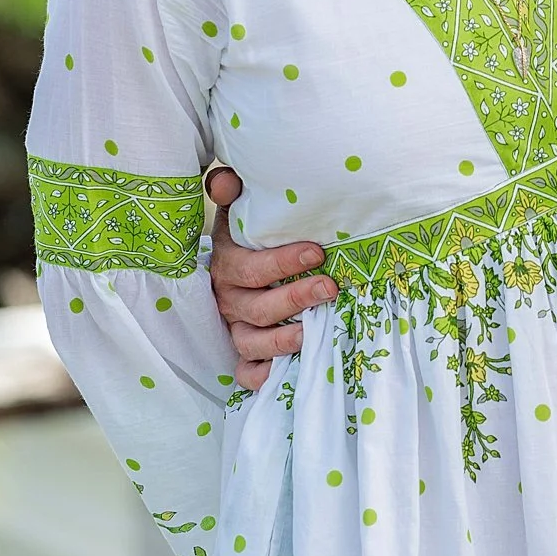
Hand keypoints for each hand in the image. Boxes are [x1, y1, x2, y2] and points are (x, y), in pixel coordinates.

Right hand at [205, 166, 332, 391]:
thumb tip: (227, 179)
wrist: (239, 261)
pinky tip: (286, 372)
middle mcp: (229, 299)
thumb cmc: (253, 233)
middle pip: (255, 308)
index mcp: (228, 263)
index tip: (317, 253)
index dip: (281, 262)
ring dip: (282, 341)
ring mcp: (235, 327)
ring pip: (251, 342)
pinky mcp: (244, 351)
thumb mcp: (242, 209)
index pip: (249, 268)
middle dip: (293, 299)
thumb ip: (233, 190)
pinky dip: (263, 376)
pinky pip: (247, 372)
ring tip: (314, 333)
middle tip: (329, 288)